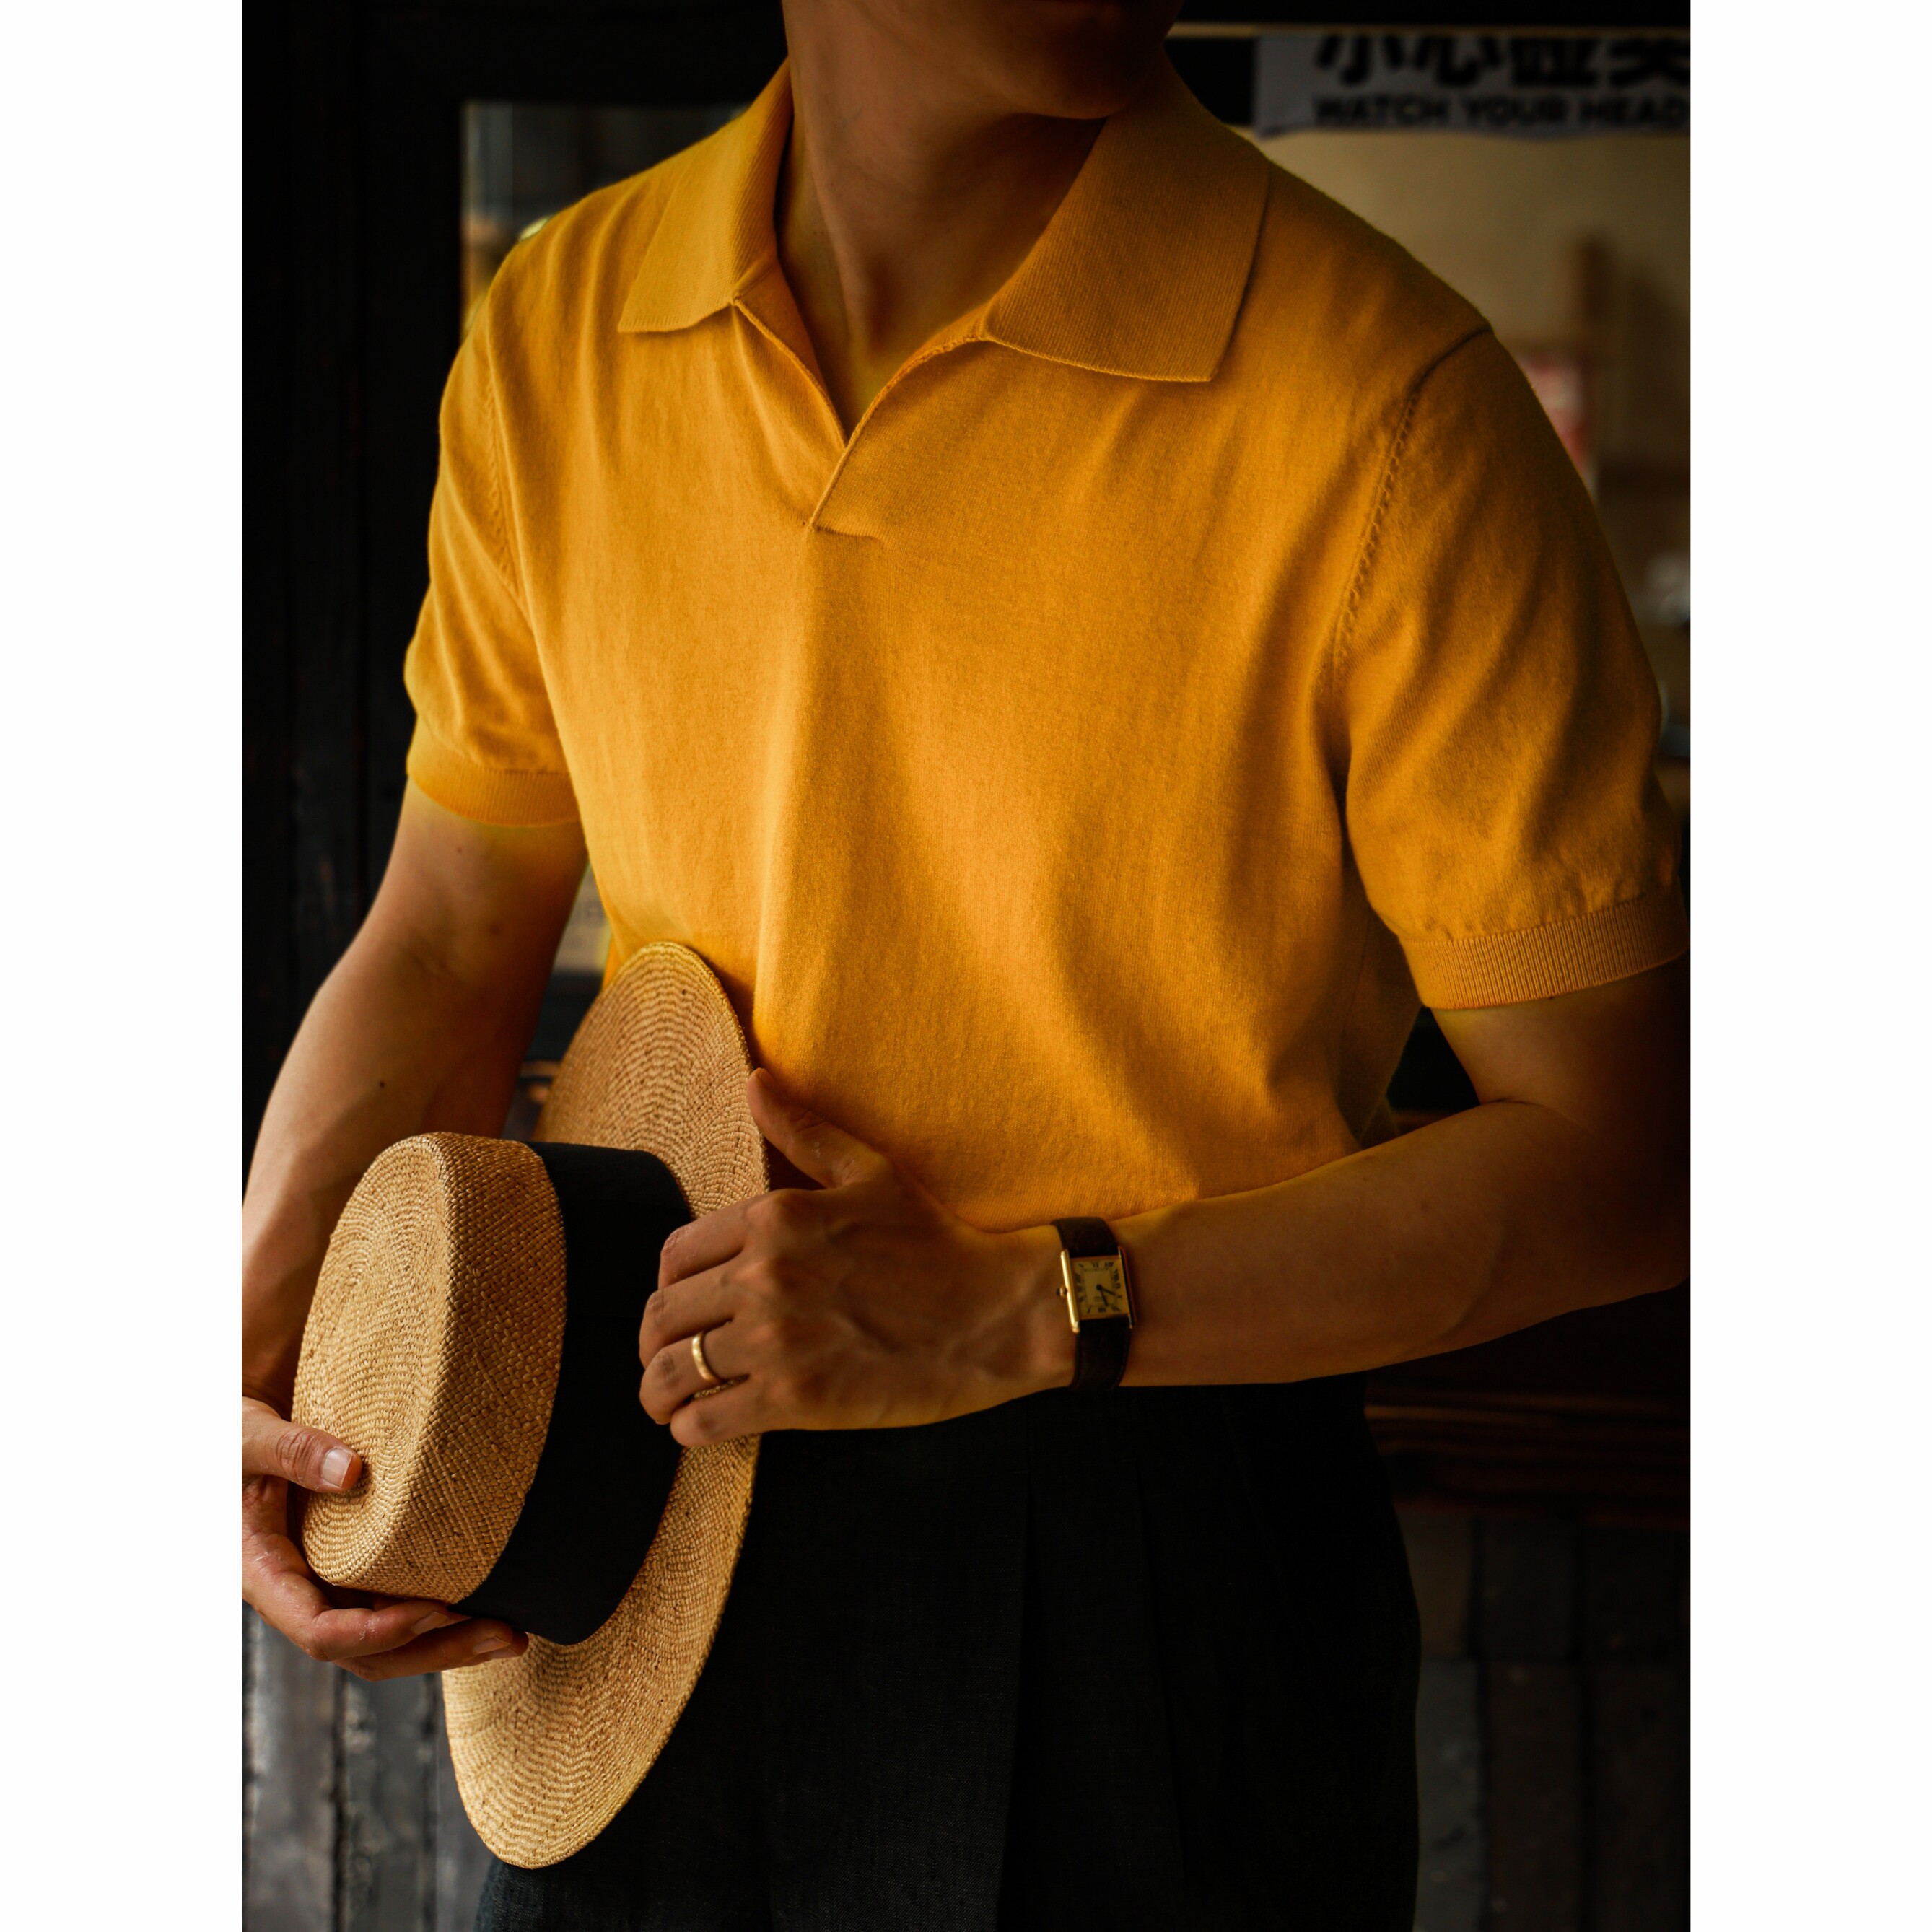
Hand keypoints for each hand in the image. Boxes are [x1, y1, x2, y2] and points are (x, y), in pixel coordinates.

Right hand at [242, 1397, 526, 1677]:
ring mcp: (326, 1589)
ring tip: (512, 1635)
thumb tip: (350, 1472)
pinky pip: (394, 1608)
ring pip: (387, 1643)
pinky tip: (489, 1603)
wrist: (233, 1435)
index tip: (436, 1609)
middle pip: (366, 1653)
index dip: (379, 1631)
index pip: (321, 1632)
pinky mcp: (350, 1573)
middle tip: (506, 1637)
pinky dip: (441, 1614)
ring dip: (448, 1643)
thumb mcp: (249, 1436)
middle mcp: (297, 1596)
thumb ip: (292, 1450)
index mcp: (263, 1576)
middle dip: (436, 1650)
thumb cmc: (232, 1433)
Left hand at [637, 1072, 1071, 1444]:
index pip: (675, 1254)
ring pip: (674, 1371)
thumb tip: (754, 1081)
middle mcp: (764, 1275)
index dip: (669, 1284)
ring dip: (658, 1391)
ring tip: (668, 1403)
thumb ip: (803, 1131)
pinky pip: (706, 1419)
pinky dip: (690, 1427)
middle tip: (666, 1359)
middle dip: (654, 1340)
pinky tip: (699, 1427)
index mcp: (774, 1217)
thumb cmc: (938, 1240)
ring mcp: (777, 1339)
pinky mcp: (796, 1398)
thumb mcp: (870, 1171)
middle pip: (662, 1314)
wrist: (999, 1313)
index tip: (684, 1304)